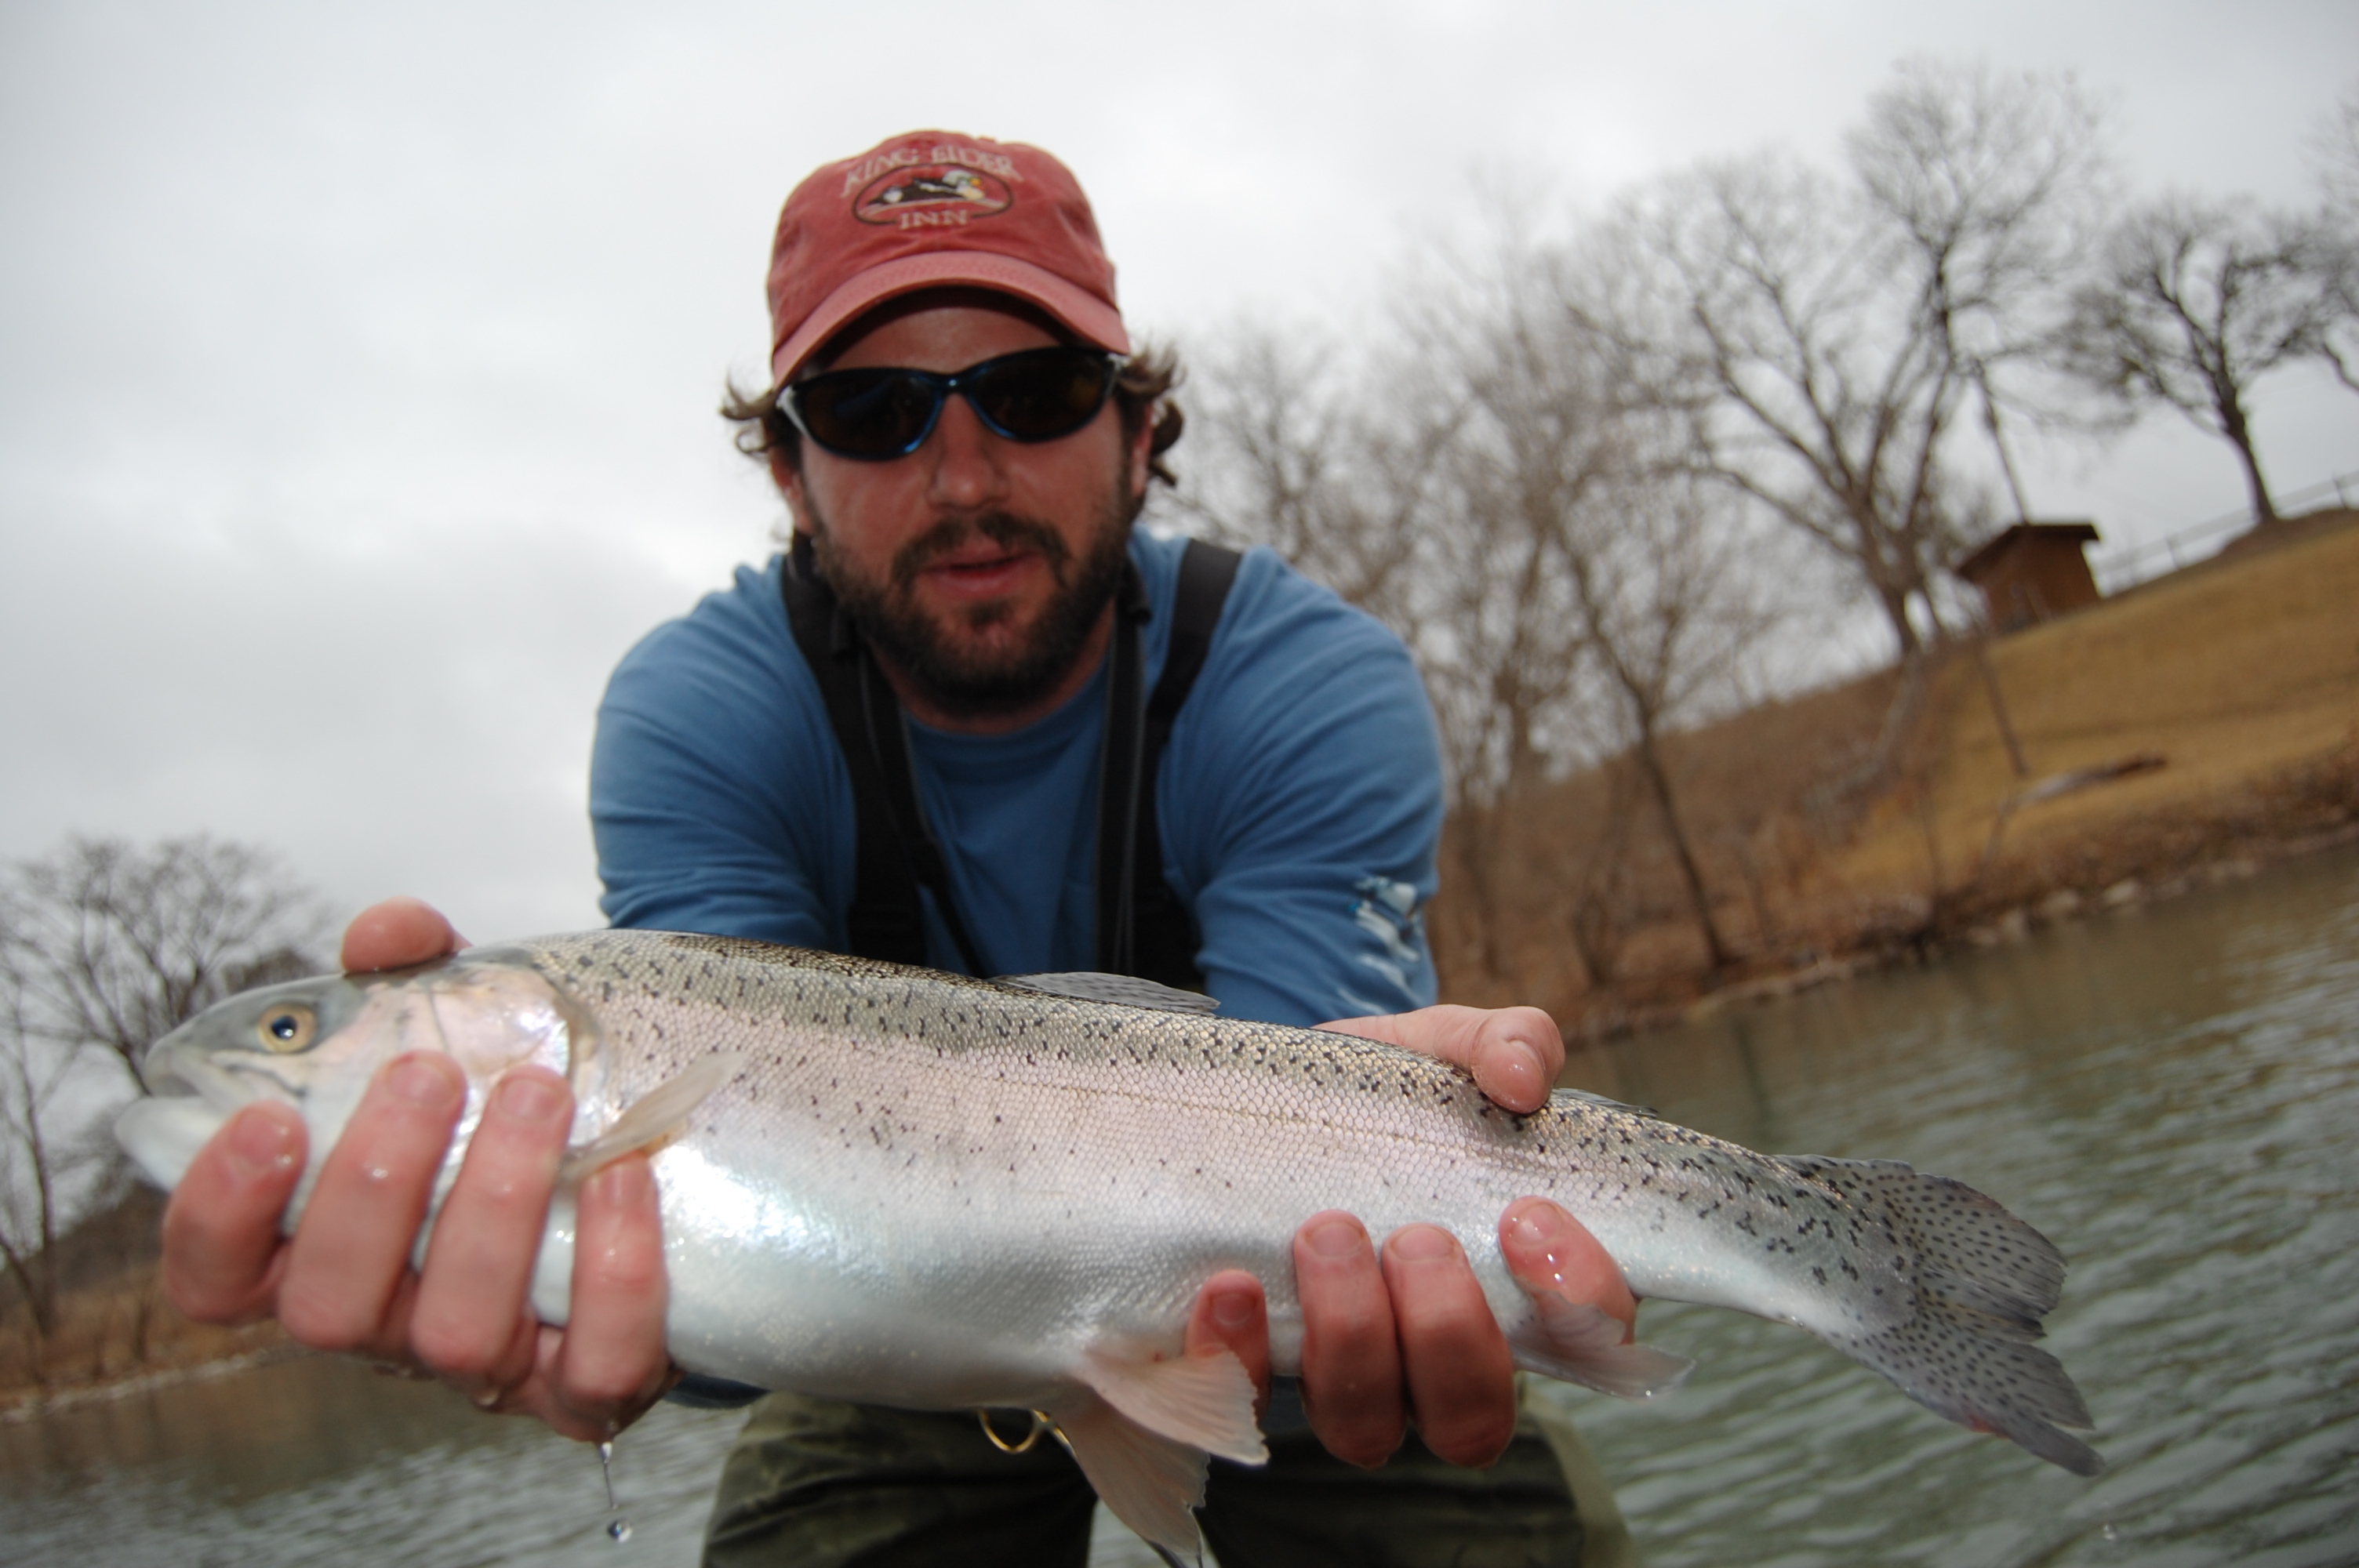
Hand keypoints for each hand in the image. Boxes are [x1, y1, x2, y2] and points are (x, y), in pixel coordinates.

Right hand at [159, 897, 675, 1441]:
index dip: (218, 1215)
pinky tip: (624, 1174)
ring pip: (456, 1334)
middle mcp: (390, 1320)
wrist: (664, 1164)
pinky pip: (595, 1366)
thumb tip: (390, 932)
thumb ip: (416, 972)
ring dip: (494, 1207)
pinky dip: (612, 1271)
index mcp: (325, 1247)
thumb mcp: (469, 1027)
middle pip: (329, 1309)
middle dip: (375, 1185)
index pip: (216, 1276)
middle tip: (431, 1075)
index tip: (271, 1121)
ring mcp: (490, 1366)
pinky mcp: (591, 1387)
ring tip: (540, 1094)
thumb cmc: (524, 1103)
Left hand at [1186, 1004, 1631, 1469]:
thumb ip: (1504, 1044)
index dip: (1576, 1305)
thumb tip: (1525, 1078)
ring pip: (1367, 1428)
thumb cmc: (1382, 1095)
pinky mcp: (1255, 1373)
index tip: (1528, 1220)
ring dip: (1352, 1337)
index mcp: (1516, 1291)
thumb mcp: (1445, 1052)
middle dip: (1448, 1333)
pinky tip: (1230, 1284)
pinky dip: (1238, 1351)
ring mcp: (1346, 1381)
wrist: (1261, 1099)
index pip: (1589, 1343)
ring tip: (1325, 1234)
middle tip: (1414, 1237)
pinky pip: (1244, 1404)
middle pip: (1473, 1419)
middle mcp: (1437, 1362)